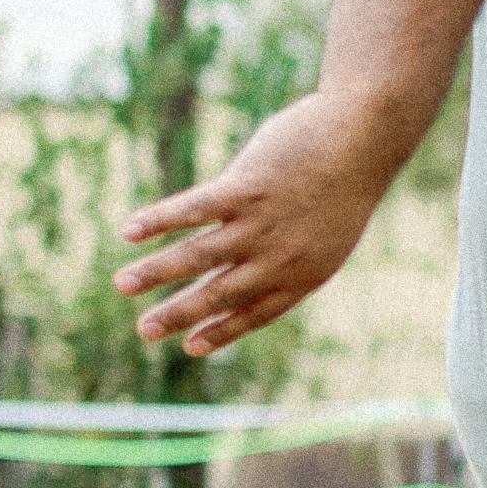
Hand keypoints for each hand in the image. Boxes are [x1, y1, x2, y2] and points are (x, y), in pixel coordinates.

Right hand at [113, 91, 413, 356]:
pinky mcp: (246, 187)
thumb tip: (253, 265)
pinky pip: (194, 209)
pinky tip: (129, 231)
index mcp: (305, 274)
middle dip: (179, 314)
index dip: (222, 331)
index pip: (256, 313)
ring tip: (122, 286)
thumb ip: (292, 254)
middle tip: (144, 332)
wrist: (365, 139)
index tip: (190, 348)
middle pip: (220, 293)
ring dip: (156, 272)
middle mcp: (281, 256)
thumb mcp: (328, 234)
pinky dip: (160, 220)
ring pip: (199, 255)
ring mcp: (262, 223)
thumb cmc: (345, 184)